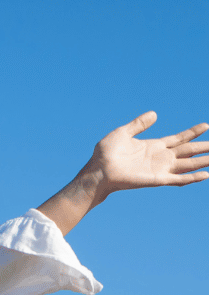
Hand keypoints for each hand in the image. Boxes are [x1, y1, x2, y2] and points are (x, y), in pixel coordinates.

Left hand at [37, 111, 208, 235]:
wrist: (97, 171)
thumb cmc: (105, 154)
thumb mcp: (123, 133)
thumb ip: (139, 124)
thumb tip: (154, 114)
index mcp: (153, 146)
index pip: (178, 139)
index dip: (192, 133)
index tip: (206, 125)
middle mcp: (159, 158)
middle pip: (187, 151)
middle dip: (203, 147)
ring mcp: (159, 169)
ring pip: (187, 164)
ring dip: (202, 162)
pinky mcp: (156, 179)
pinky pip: (178, 179)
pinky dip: (192, 177)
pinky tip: (205, 175)